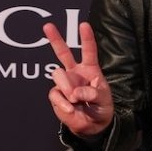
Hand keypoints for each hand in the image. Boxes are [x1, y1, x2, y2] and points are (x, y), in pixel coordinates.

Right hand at [44, 22, 113, 136]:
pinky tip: (71, 109)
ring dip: (67, 87)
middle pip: (63, 52)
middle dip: (55, 38)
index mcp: (90, 69)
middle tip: (47, 25)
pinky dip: (63, 103)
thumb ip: (92, 94)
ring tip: (76, 100)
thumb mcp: (103, 100)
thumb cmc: (101, 107)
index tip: (83, 24)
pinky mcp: (56, 95)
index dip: (86, 38)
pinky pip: (55, 94)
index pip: (88, 51)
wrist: (92, 126)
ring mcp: (64, 83)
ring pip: (58, 74)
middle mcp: (75, 73)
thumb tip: (74, 92)